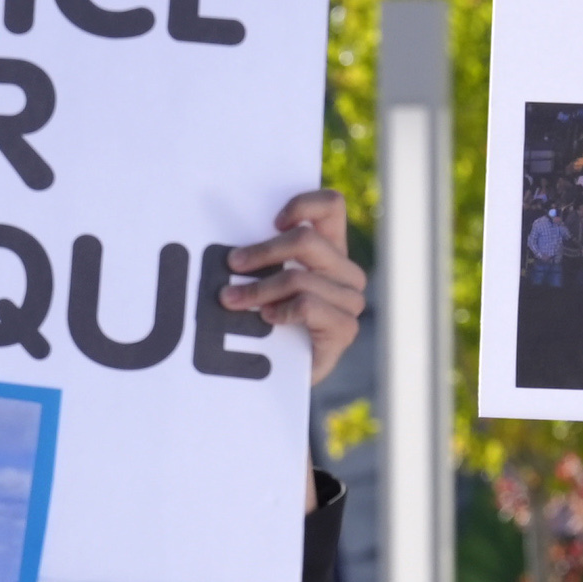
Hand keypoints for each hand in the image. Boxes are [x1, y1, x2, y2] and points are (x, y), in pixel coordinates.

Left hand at [221, 189, 365, 389]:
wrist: (284, 377)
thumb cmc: (273, 321)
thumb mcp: (269, 278)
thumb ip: (267, 255)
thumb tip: (234, 241)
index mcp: (332, 248)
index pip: (332, 206)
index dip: (302, 204)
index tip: (272, 221)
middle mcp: (346, 271)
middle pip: (306, 241)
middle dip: (262, 253)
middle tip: (232, 264)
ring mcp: (349, 300)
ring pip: (299, 277)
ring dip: (259, 288)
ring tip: (232, 300)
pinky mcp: (345, 329)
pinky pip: (308, 305)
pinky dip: (281, 310)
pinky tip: (267, 318)